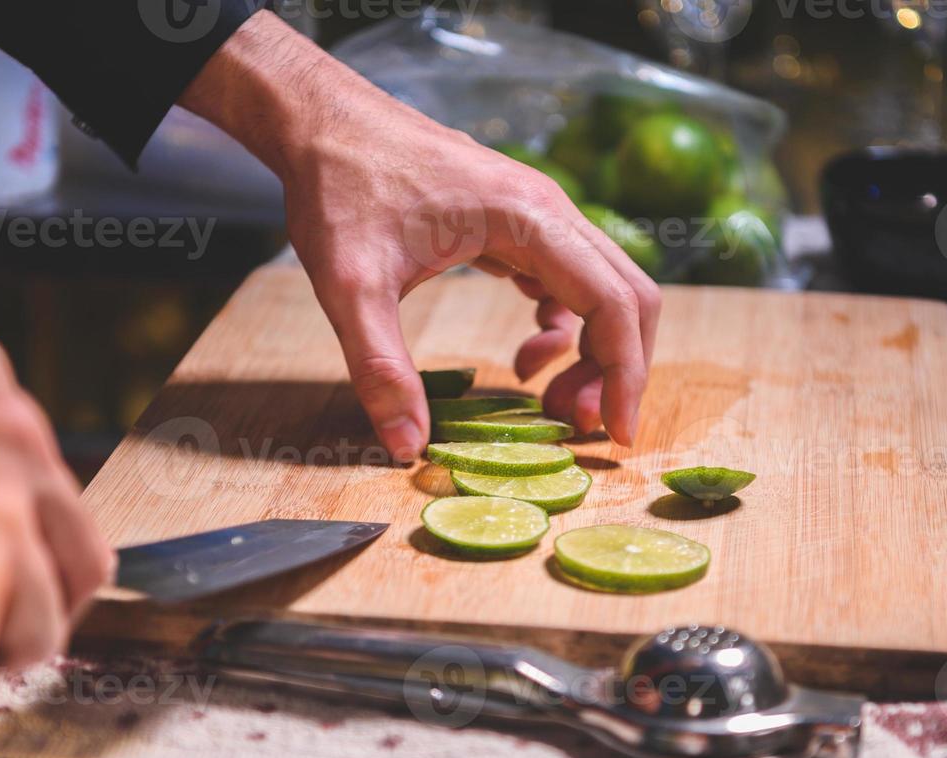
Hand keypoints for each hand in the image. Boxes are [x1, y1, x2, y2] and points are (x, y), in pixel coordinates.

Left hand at [180, 12, 660, 459]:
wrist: (321, 121)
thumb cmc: (338, 188)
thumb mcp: (349, 286)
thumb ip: (380, 367)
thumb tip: (408, 446)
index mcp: (529, 219)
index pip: (613, 303)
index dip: (625, 374)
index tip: (615, 434)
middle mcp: (549, 211)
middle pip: (626, 296)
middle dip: (614, 369)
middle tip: (575, 425)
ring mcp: (536, 215)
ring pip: (602, 291)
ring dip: (592, 353)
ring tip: (547, 402)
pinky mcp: (516, 224)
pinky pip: (568, 284)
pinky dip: (562, 330)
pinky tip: (525, 358)